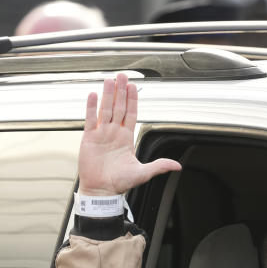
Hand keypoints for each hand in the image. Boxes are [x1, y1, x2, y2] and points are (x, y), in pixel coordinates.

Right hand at [77, 73, 180, 195]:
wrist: (101, 191)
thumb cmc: (120, 183)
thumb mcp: (143, 173)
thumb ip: (159, 166)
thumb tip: (177, 166)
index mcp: (127, 138)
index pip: (131, 114)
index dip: (132, 100)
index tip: (133, 86)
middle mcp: (114, 133)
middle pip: (118, 107)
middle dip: (120, 91)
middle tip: (122, 75)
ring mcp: (101, 134)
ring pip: (105, 109)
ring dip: (107, 94)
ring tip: (109, 80)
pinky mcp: (89, 138)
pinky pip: (90, 119)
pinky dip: (91, 107)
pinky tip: (93, 95)